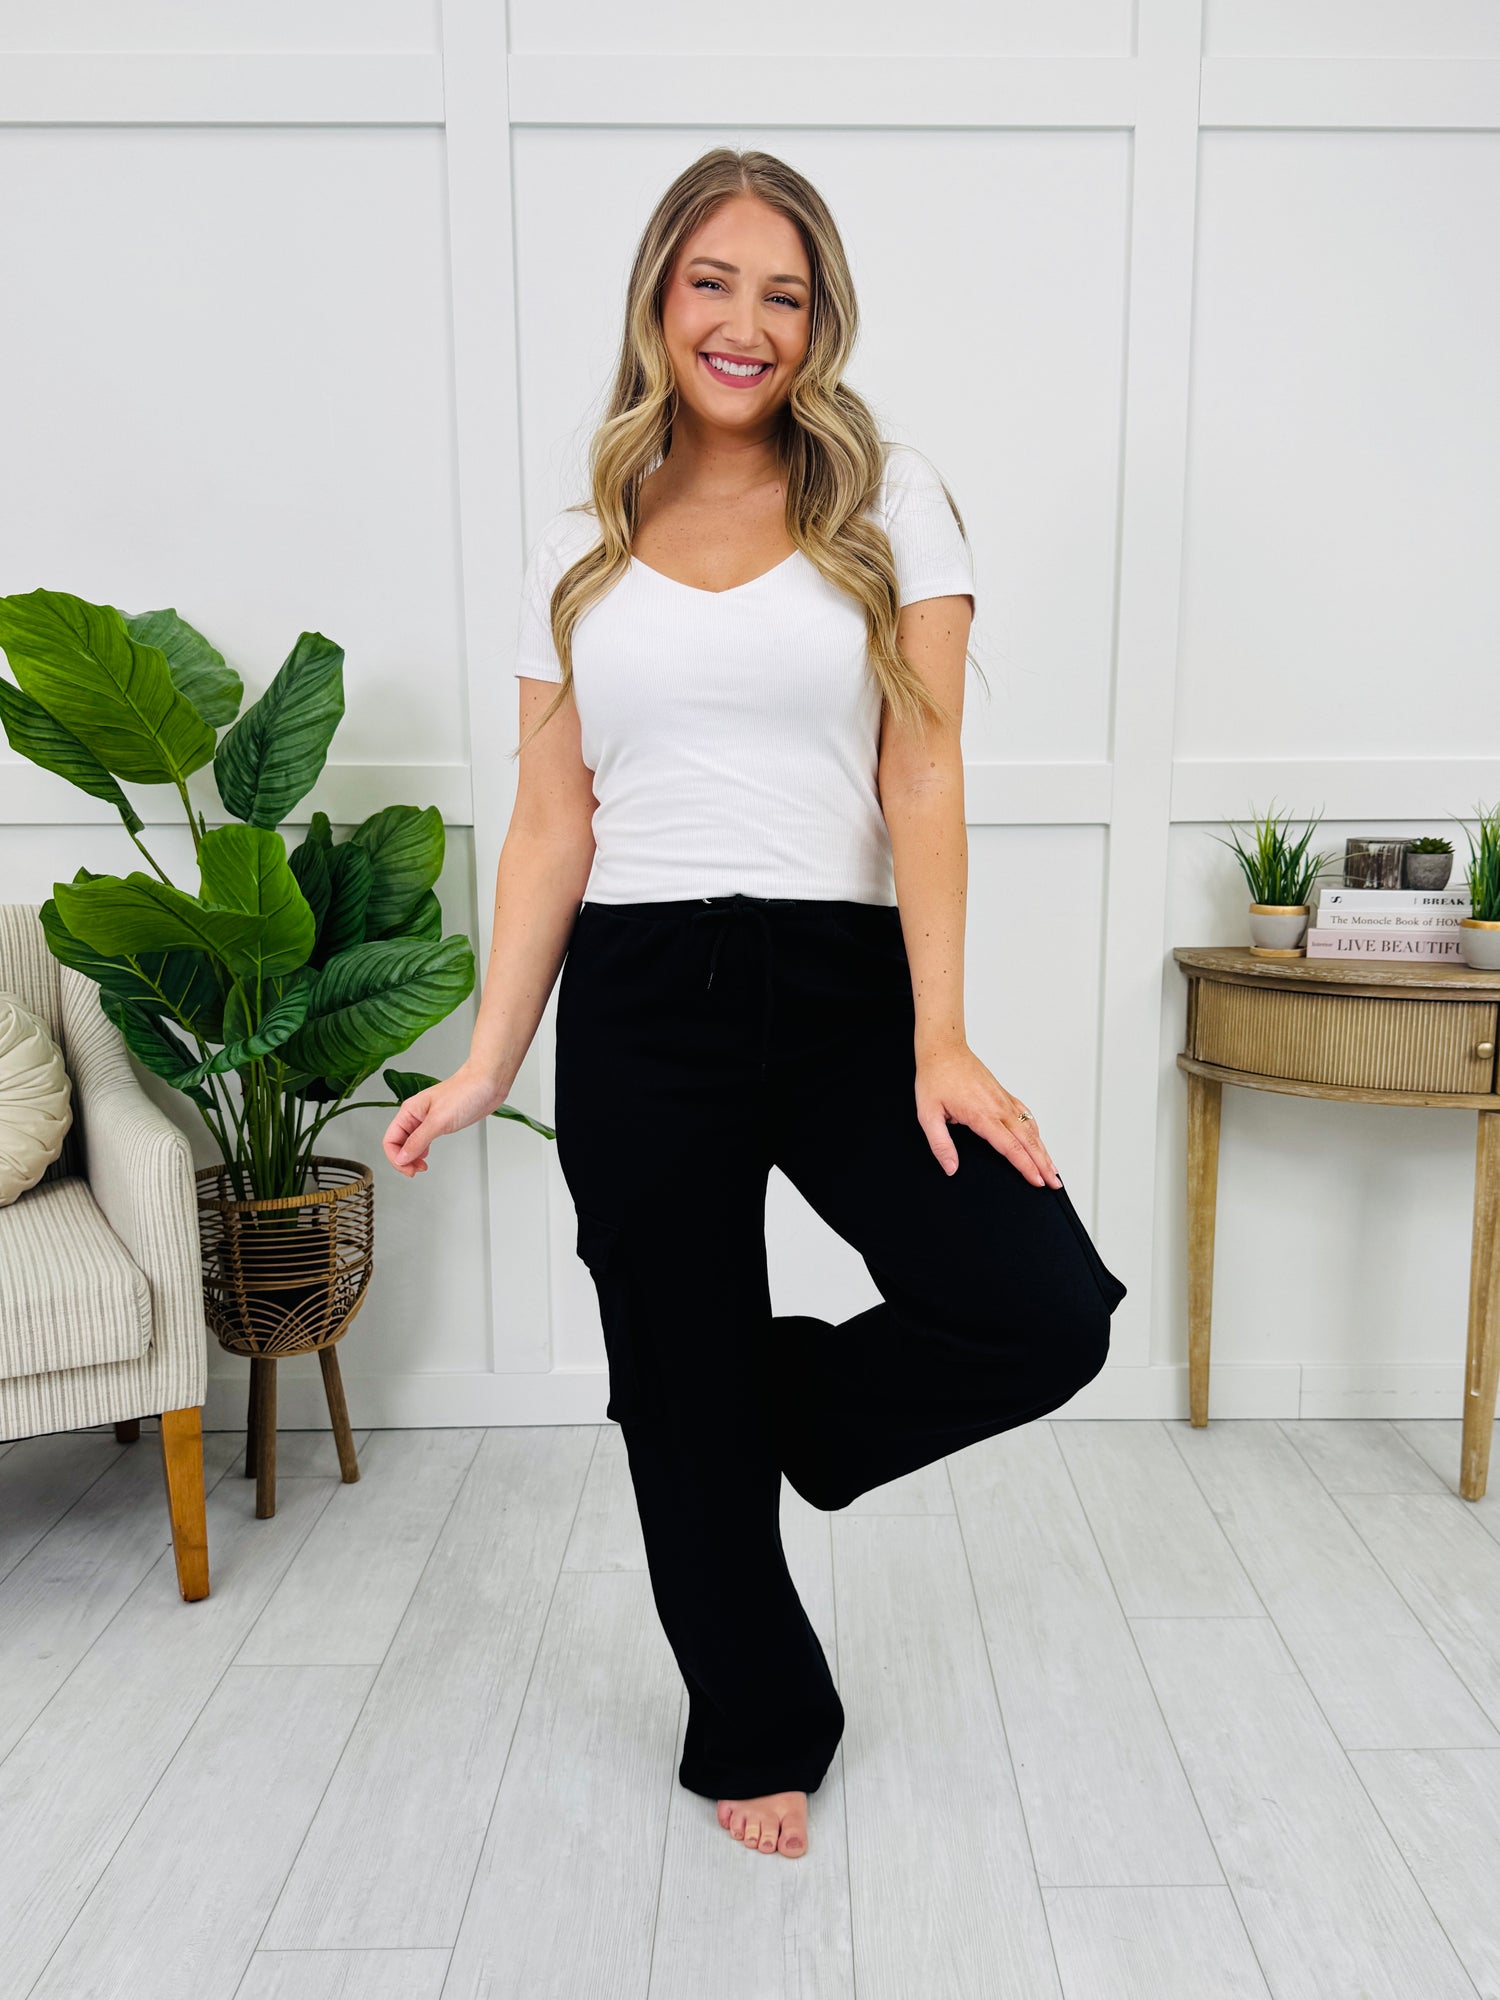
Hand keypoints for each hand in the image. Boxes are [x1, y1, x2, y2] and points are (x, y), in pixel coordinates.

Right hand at [381, 1062, 508, 1176]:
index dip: (395, 1158)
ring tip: (421, 1166)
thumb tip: (401, 1158)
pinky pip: (423, 1139)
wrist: (487, 1082)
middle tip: (416, 1171)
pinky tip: (426, 1156)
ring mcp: (428, 1119)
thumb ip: (418, 1141)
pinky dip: (422, 1151)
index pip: (390, 1139)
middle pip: (398, 1143)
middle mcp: (415, 1115)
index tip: (409, 1169)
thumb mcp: (438, 1121)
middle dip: (403, 1160)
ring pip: (410, 1142)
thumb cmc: (465, 1092)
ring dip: (412, 1157)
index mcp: (409, 1111)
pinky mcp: (440, 1122)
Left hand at [914, 1043, 1060, 1187]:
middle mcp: (998, 1107)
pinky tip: (1038, 1139)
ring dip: (1044, 1149)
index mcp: (982, 1115)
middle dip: (1044, 1164)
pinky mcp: (1003, 1094)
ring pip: (1031, 1129)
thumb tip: (950, 1167)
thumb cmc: (935, 1078)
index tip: (1037, 1181)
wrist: (943, 1050)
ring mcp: (1003, 1100)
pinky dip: (1036, 1130)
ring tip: (1052, 1168)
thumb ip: (940, 1144)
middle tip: (1055, 1182)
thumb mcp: (928, 1115)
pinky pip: (1025, 1113)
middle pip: (1029, 1142)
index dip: (1027, 1167)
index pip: (1011, 1148)